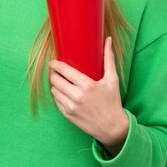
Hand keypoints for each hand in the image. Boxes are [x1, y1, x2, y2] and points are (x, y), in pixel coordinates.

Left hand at [49, 37, 129, 155]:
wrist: (112, 127)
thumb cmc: (112, 101)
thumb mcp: (112, 79)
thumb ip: (108, 58)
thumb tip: (108, 40)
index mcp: (87, 85)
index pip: (64, 70)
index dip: (55, 64)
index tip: (53, 62)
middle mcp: (77, 96)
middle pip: (55, 80)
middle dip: (54, 74)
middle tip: (57, 71)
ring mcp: (71, 107)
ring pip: (54, 90)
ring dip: (55, 85)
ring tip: (60, 81)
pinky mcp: (68, 115)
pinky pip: (56, 101)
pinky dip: (58, 96)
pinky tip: (63, 92)